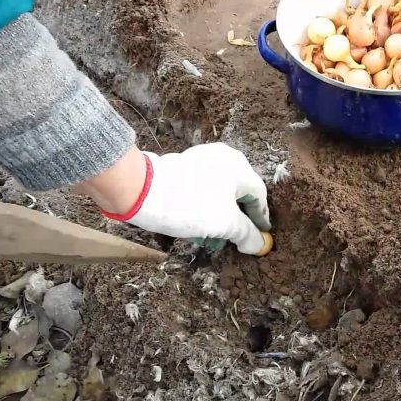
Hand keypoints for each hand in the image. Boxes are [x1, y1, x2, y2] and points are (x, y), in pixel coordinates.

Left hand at [98, 143, 272, 254]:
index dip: (260, 219)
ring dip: (222, 214)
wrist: (141, 191)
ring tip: (214, 236)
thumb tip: (260, 244)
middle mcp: (224, 157)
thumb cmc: (191, 205)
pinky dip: (207, 205)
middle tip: (236, 239)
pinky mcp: (184, 165)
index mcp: (239, 167)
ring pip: (221, 191)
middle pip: (240, 192)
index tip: (258, 237)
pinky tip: (199, 223)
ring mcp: (202, 159)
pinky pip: (205, 187)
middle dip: (239, 218)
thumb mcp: (224, 224)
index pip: (258, 196)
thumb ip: (247, 234)